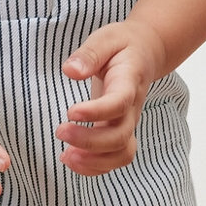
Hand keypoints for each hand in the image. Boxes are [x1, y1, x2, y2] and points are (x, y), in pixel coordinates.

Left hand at [58, 20, 167, 174]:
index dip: (97, 112)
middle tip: (60, 131)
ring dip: (94, 161)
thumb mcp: (106, 38)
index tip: (71, 111)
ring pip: (122, 154)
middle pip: (120, 136)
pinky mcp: (120, 132)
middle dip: (89, 142)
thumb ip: (89, 54)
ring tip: (65, 156)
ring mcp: (127, 123)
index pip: (119, 103)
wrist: (145, 53)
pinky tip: (71, 160)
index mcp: (129, 82)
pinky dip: (95, 167)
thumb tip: (71, 70)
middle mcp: (131, 108)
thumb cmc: (122, 45)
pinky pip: (116, 159)